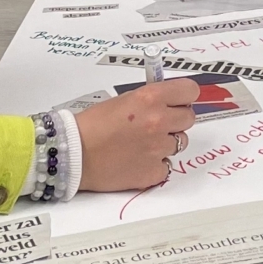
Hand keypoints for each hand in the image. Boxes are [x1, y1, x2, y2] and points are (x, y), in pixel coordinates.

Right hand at [72, 78, 198, 191]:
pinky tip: (137, 160)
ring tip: (141, 144)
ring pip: (179, 143)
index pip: (190, 91)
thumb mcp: (124, 100)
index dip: (185, 97)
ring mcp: (158, 148)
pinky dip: (155, 165)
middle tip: (158, 125)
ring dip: (165, 143)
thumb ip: (150, 99)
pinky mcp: (153, 172)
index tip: (180, 101)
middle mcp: (159, 121)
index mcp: (151, 98)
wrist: (73, 154)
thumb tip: (169, 101)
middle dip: (176, 120)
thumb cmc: (91, 126)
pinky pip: (166, 166)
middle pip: (188, 118)